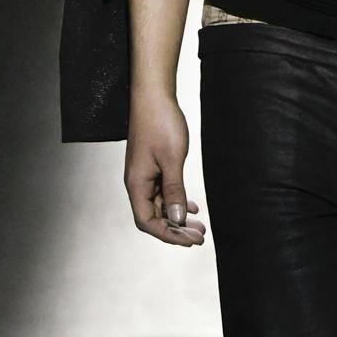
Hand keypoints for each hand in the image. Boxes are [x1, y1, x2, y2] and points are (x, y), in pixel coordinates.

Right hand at [124, 92, 207, 245]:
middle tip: (200, 236)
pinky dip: (177, 202)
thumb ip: (175, 191)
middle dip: (176, 230)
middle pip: (153, 218)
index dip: (168, 235)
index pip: (147, 222)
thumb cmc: (160, 123)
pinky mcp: (152, 167)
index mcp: (136, 184)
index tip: (191, 240)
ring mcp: (145, 175)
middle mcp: (137, 183)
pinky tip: (191, 207)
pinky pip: (163, 192)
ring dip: (178, 218)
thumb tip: (176, 219)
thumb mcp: (172, 160)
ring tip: (199, 226)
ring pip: (160, 206)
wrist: (154, 96)